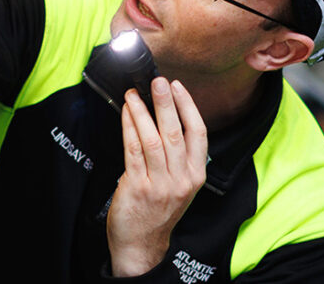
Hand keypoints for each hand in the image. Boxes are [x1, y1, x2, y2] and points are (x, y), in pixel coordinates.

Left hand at [107, 77, 207, 276]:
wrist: (142, 243)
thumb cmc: (159, 210)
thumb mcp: (180, 185)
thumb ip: (179, 157)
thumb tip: (167, 116)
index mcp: (196, 176)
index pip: (198, 134)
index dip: (189, 107)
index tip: (178, 87)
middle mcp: (181, 180)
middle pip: (175, 132)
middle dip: (166, 102)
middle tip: (158, 81)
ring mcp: (160, 184)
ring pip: (152, 139)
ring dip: (142, 112)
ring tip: (134, 94)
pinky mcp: (138, 187)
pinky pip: (133, 150)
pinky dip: (128, 127)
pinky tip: (125, 113)